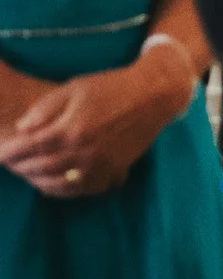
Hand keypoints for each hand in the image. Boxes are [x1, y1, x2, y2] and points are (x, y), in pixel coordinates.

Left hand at [0, 53, 192, 200]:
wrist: (152, 98)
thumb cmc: (111, 88)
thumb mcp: (73, 88)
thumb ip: (45, 109)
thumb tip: (21, 129)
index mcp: (71, 130)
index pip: (29, 148)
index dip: (9, 152)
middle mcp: (83, 154)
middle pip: (40, 168)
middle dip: (19, 166)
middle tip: (8, 162)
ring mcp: (99, 168)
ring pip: (57, 184)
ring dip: (36, 180)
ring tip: (25, 172)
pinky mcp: (111, 174)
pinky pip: (79, 190)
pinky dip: (59, 190)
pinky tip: (50, 183)